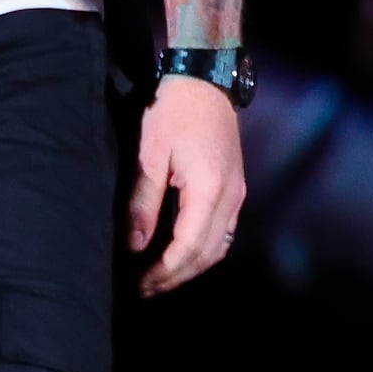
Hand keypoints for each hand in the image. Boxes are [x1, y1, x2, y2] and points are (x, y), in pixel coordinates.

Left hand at [127, 75, 247, 295]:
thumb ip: (144, 202)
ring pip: (219, 247)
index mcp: (210, 190)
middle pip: (207, 254)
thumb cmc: (173, 113)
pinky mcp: (236, 189)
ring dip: (191, 268)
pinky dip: (203, 251)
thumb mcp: (150, 155)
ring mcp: (238, 194)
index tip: (142, 285)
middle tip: (146, 289)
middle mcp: (231, 198)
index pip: (188, 247)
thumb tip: (135, 245)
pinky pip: (223, 232)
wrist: (205, 82)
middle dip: (177, 277)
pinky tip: (182, 254)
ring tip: (161, 278)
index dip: (165, 272)